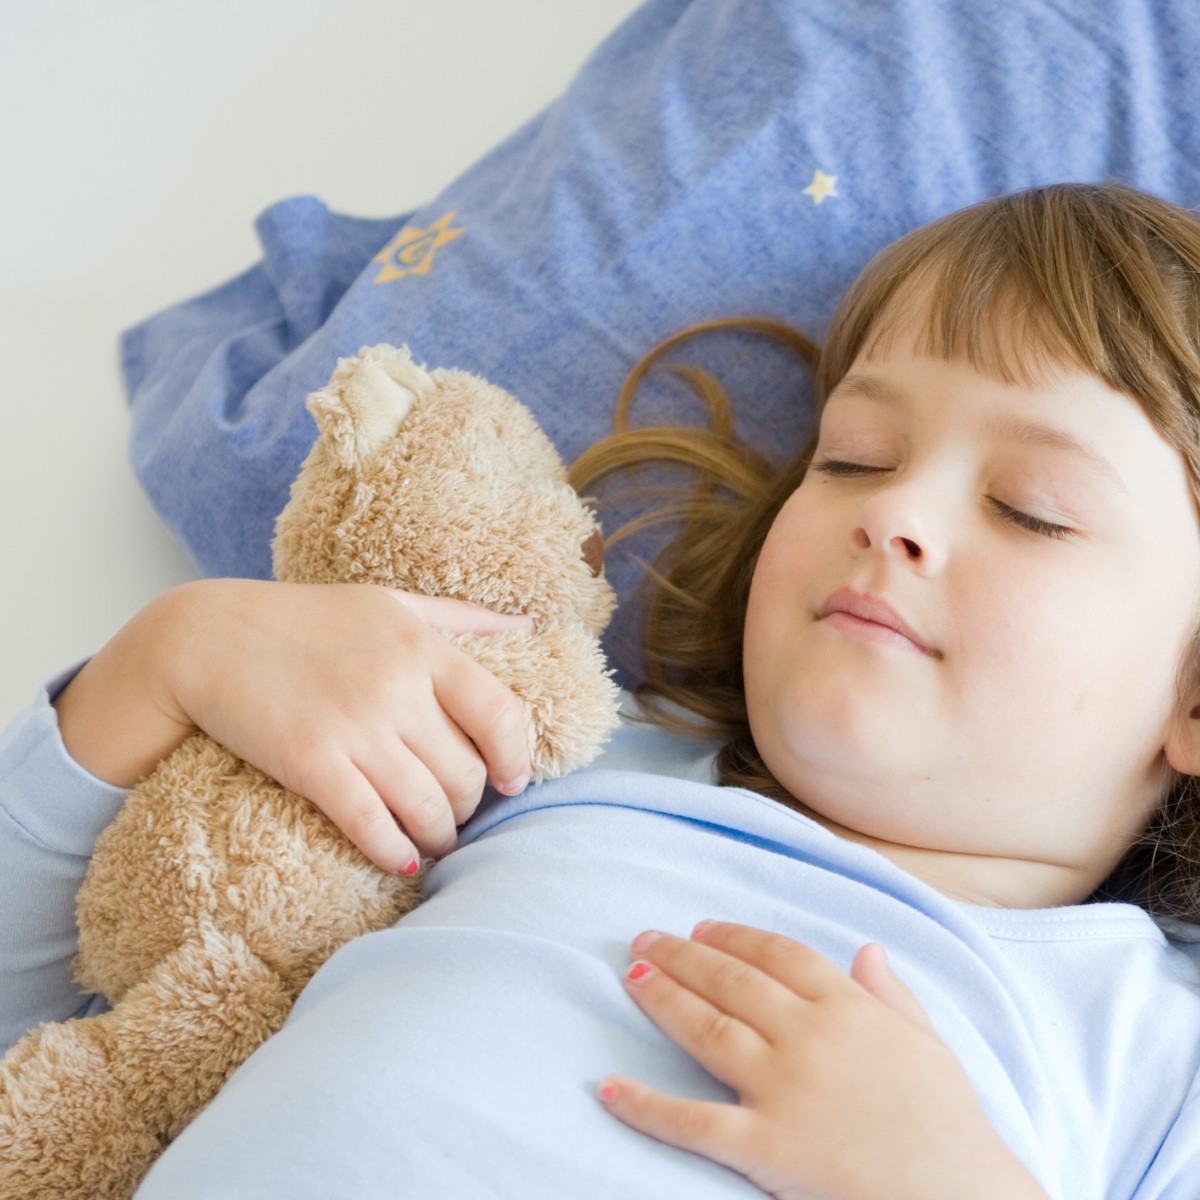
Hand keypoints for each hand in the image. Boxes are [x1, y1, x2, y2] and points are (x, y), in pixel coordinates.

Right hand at [55, 580, 533, 874]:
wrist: (205, 636)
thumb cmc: (306, 618)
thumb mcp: (391, 603)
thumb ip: (464, 617)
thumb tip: (532, 630)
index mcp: (423, 647)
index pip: (502, 713)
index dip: (518, 757)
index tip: (514, 780)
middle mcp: (397, 688)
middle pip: (466, 773)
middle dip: (469, 805)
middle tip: (457, 812)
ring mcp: (354, 728)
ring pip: (427, 807)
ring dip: (438, 835)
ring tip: (433, 839)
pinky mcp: (311, 763)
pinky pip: (372, 825)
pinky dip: (397, 853)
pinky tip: (401, 860)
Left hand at [597, 922, 1048, 1199]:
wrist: (961, 1198)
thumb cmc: (951, 1126)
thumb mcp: (929, 1045)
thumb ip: (893, 994)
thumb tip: (868, 949)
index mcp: (849, 1008)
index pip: (778, 955)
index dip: (733, 936)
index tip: (702, 928)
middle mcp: (809, 1037)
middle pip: (731, 981)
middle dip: (683, 955)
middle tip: (645, 940)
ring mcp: (783, 1088)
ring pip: (707, 1030)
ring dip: (663, 999)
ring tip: (631, 976)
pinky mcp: (764, 1146)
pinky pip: (693, 1122)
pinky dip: (647, 1107)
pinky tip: (610, 1089)